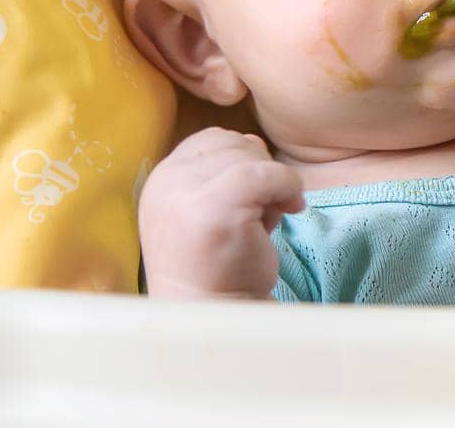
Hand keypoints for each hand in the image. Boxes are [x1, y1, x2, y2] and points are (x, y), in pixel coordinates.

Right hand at [138, 127, 305, 299]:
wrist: (217, 314)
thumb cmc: (221, 264)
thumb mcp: (216, 207)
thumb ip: (229, 171)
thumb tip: (254, 140)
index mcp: (161, 180)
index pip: (210, 140)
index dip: (242, 159)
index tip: (254, 194)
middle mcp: (166, 183)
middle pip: (232, 143)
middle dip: (259, 171)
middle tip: (262, 211)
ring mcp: (185, 195)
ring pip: (250, 155)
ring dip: (273, 182)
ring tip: (266, 218)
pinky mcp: (213, 209)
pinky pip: (267, 173)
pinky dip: (288, 186)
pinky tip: (292, 209)